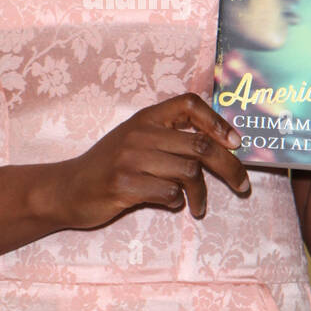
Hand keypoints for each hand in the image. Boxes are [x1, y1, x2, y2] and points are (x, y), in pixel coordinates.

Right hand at [58, 92, 250, 229]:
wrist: (68, 189)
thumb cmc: (109, 166)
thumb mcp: (136, 140)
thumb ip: (169, 138)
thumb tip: (219, 147)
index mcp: (145, 118)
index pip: (189, 103)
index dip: (217, 121)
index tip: (235, 142)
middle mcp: (139, 133)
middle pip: (200, 145)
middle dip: (229, 167)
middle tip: (242, 185)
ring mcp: (130, 158)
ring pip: (189, 172)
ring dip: (200, 194)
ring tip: (198, 207)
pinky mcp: (123, 184)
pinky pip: (168, 194)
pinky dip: (176, 202)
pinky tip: (169, 204)